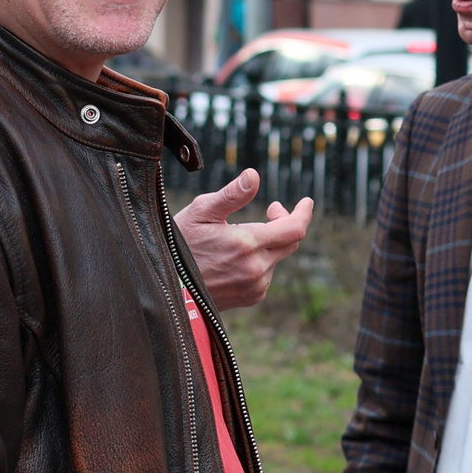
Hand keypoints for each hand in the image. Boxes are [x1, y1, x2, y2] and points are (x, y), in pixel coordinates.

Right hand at [176, 171, 316, 311]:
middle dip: (285, 222)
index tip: (306, 202)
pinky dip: (262, 260)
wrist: (165, 287)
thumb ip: (232, 195)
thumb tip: (254, 175)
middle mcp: (257, 268)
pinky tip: (238, 257)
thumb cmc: (178, 244)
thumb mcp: (201, 212)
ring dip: (270, 242)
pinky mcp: (251, 297)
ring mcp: (255, 286)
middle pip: (290, 242)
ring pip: (277, 257)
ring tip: (243, 235)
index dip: (304, 213)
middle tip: (270, 210)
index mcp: (248, 244)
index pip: (294, 229)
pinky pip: (268, 274)